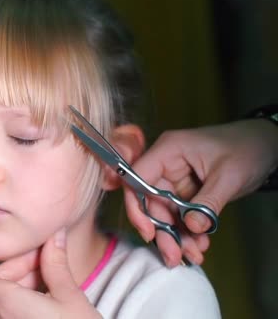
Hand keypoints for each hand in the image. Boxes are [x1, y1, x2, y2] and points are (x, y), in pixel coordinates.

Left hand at [0, 229, 100, 318]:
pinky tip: (50, 298)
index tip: (9, 249)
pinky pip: (10, 313)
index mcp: (6, 305)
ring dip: (23, 283)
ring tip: (53, 279)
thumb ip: (56, 264)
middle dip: (18, 266)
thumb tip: (54, 237)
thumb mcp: (71, 298)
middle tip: (46, 257)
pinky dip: (24, 300)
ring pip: (2, 298)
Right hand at [124, 119, 277, 266]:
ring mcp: (174, 179)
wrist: (266, 144)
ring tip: (193, 255)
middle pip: (150, 202)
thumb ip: (208, 202)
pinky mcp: (185, 191)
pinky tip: (199, 245)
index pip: (136, 179)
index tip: (150, 233)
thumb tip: (191, 227)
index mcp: (168, 151)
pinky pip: (179, 215)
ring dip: (177, 237)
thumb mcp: (229, 176)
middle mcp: (165, 165)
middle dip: (163, 232)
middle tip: (174, 256)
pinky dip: (188, 232)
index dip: (137, 207)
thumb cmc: (247, 148)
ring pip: (164, 214)